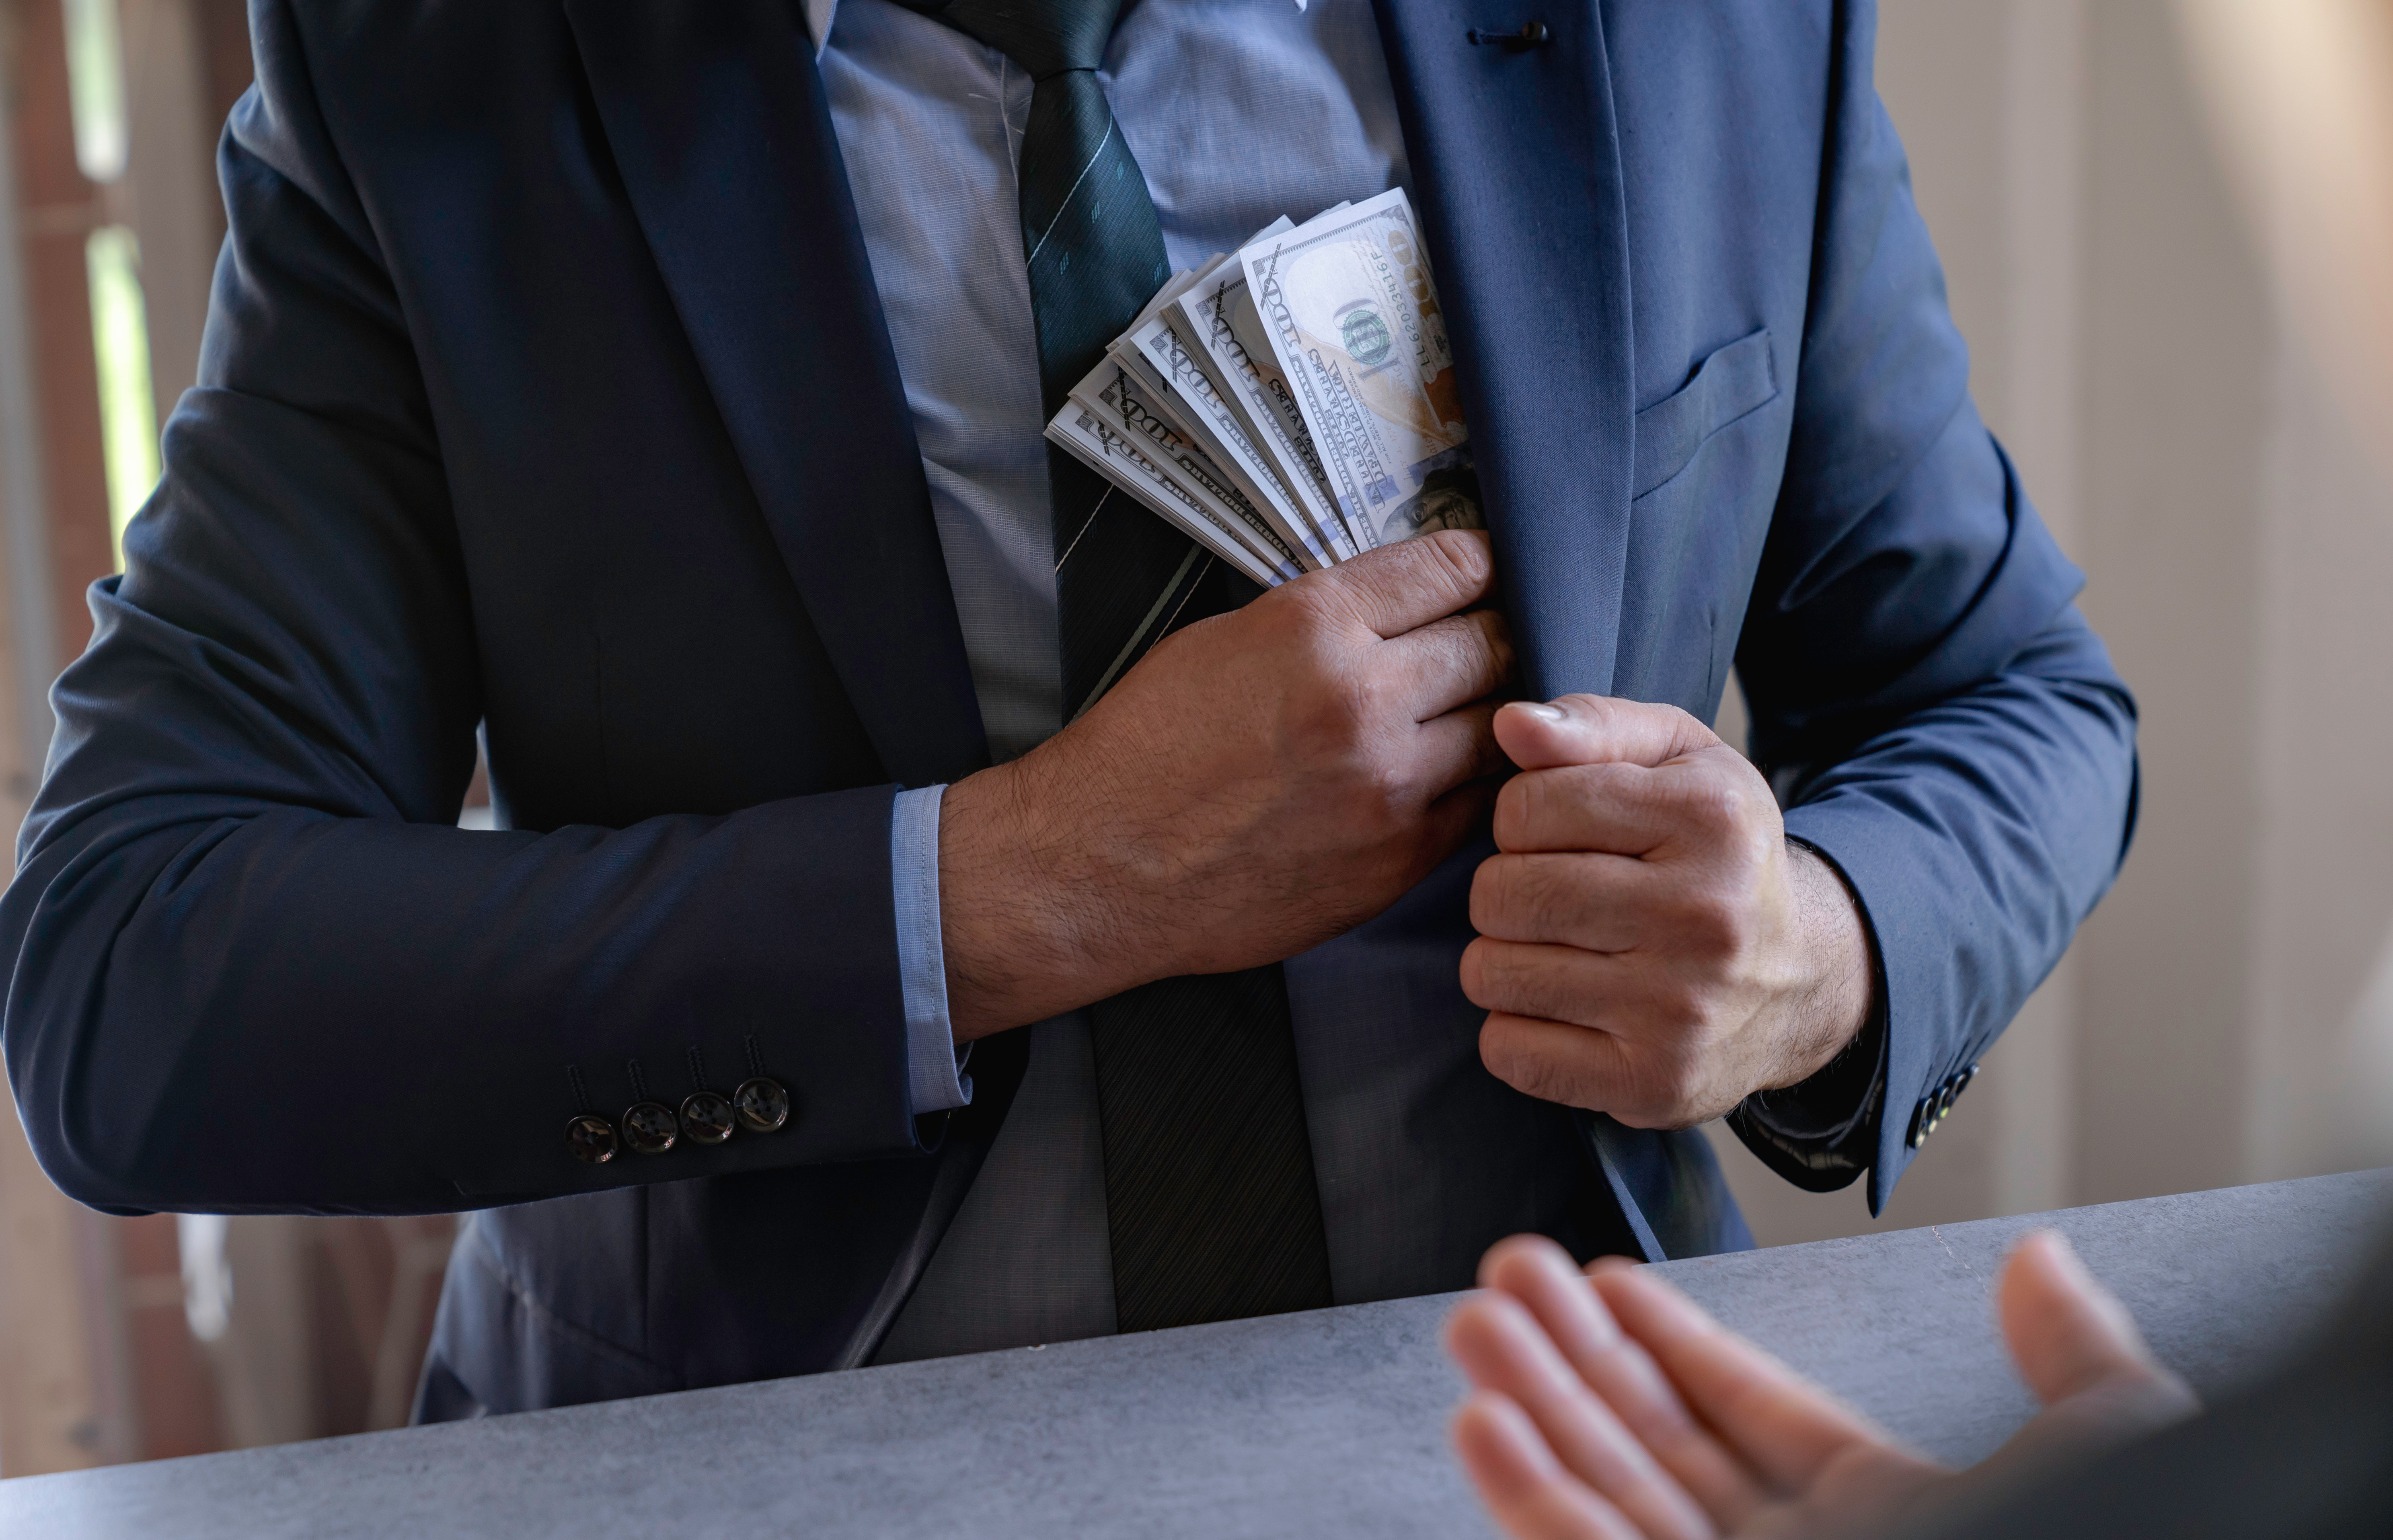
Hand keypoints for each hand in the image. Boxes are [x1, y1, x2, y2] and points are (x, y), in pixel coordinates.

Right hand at [939, 529, 1512, 1038]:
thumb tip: (1402, 605)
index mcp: (1314, 628)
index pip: (1452, 568)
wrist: (1097, 866)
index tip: (1482, 573)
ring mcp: (1389, 786)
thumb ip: (1324, 619)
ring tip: (1467, 712)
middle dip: (1492, 636)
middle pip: (1492, 644)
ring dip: (1490, 714)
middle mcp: (1363, 700)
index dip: (1479, 565)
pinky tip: (1447, 775)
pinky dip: (1471, 784)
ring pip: (1499, 727)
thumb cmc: (1145, 749)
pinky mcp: (1397, 858)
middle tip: (1482, 642)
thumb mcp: (1222, 640)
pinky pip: (1477, 804)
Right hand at [1444, 1232, 2199, 1539]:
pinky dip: (1535, 1504)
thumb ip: (2071, 1361)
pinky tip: (1487, 1427)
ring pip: (1611, 1498)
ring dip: (1536, 1411)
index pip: (1752, 1413)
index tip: (1604, 1276)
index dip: (1674, 1341)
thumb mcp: (2111, 1451)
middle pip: (1660, 1446)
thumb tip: (2040, 1258)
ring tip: (1478, 1322)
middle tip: (1508, 1271)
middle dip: (1577, 1358)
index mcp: (1888, 1515)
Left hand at [1460, 695, 1872, 1126]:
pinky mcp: (1652, 1084)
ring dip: (1504, 960)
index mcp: (1710, 820)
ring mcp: (1678, 1011)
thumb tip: (1510, 723)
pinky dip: (1516, 1031)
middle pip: (1502, 893)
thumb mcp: (1680, 761)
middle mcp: (1702, 917)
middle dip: (1506, 890)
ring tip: (1558, 951)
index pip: (1525, 807)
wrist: (1805, 978)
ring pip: (1493, 973)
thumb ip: (1594, 726)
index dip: (1521, 820)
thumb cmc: (1718, 856)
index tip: (1561, 836)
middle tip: (1552, 898)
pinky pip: (1509, 1052)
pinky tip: (1565, 1010)